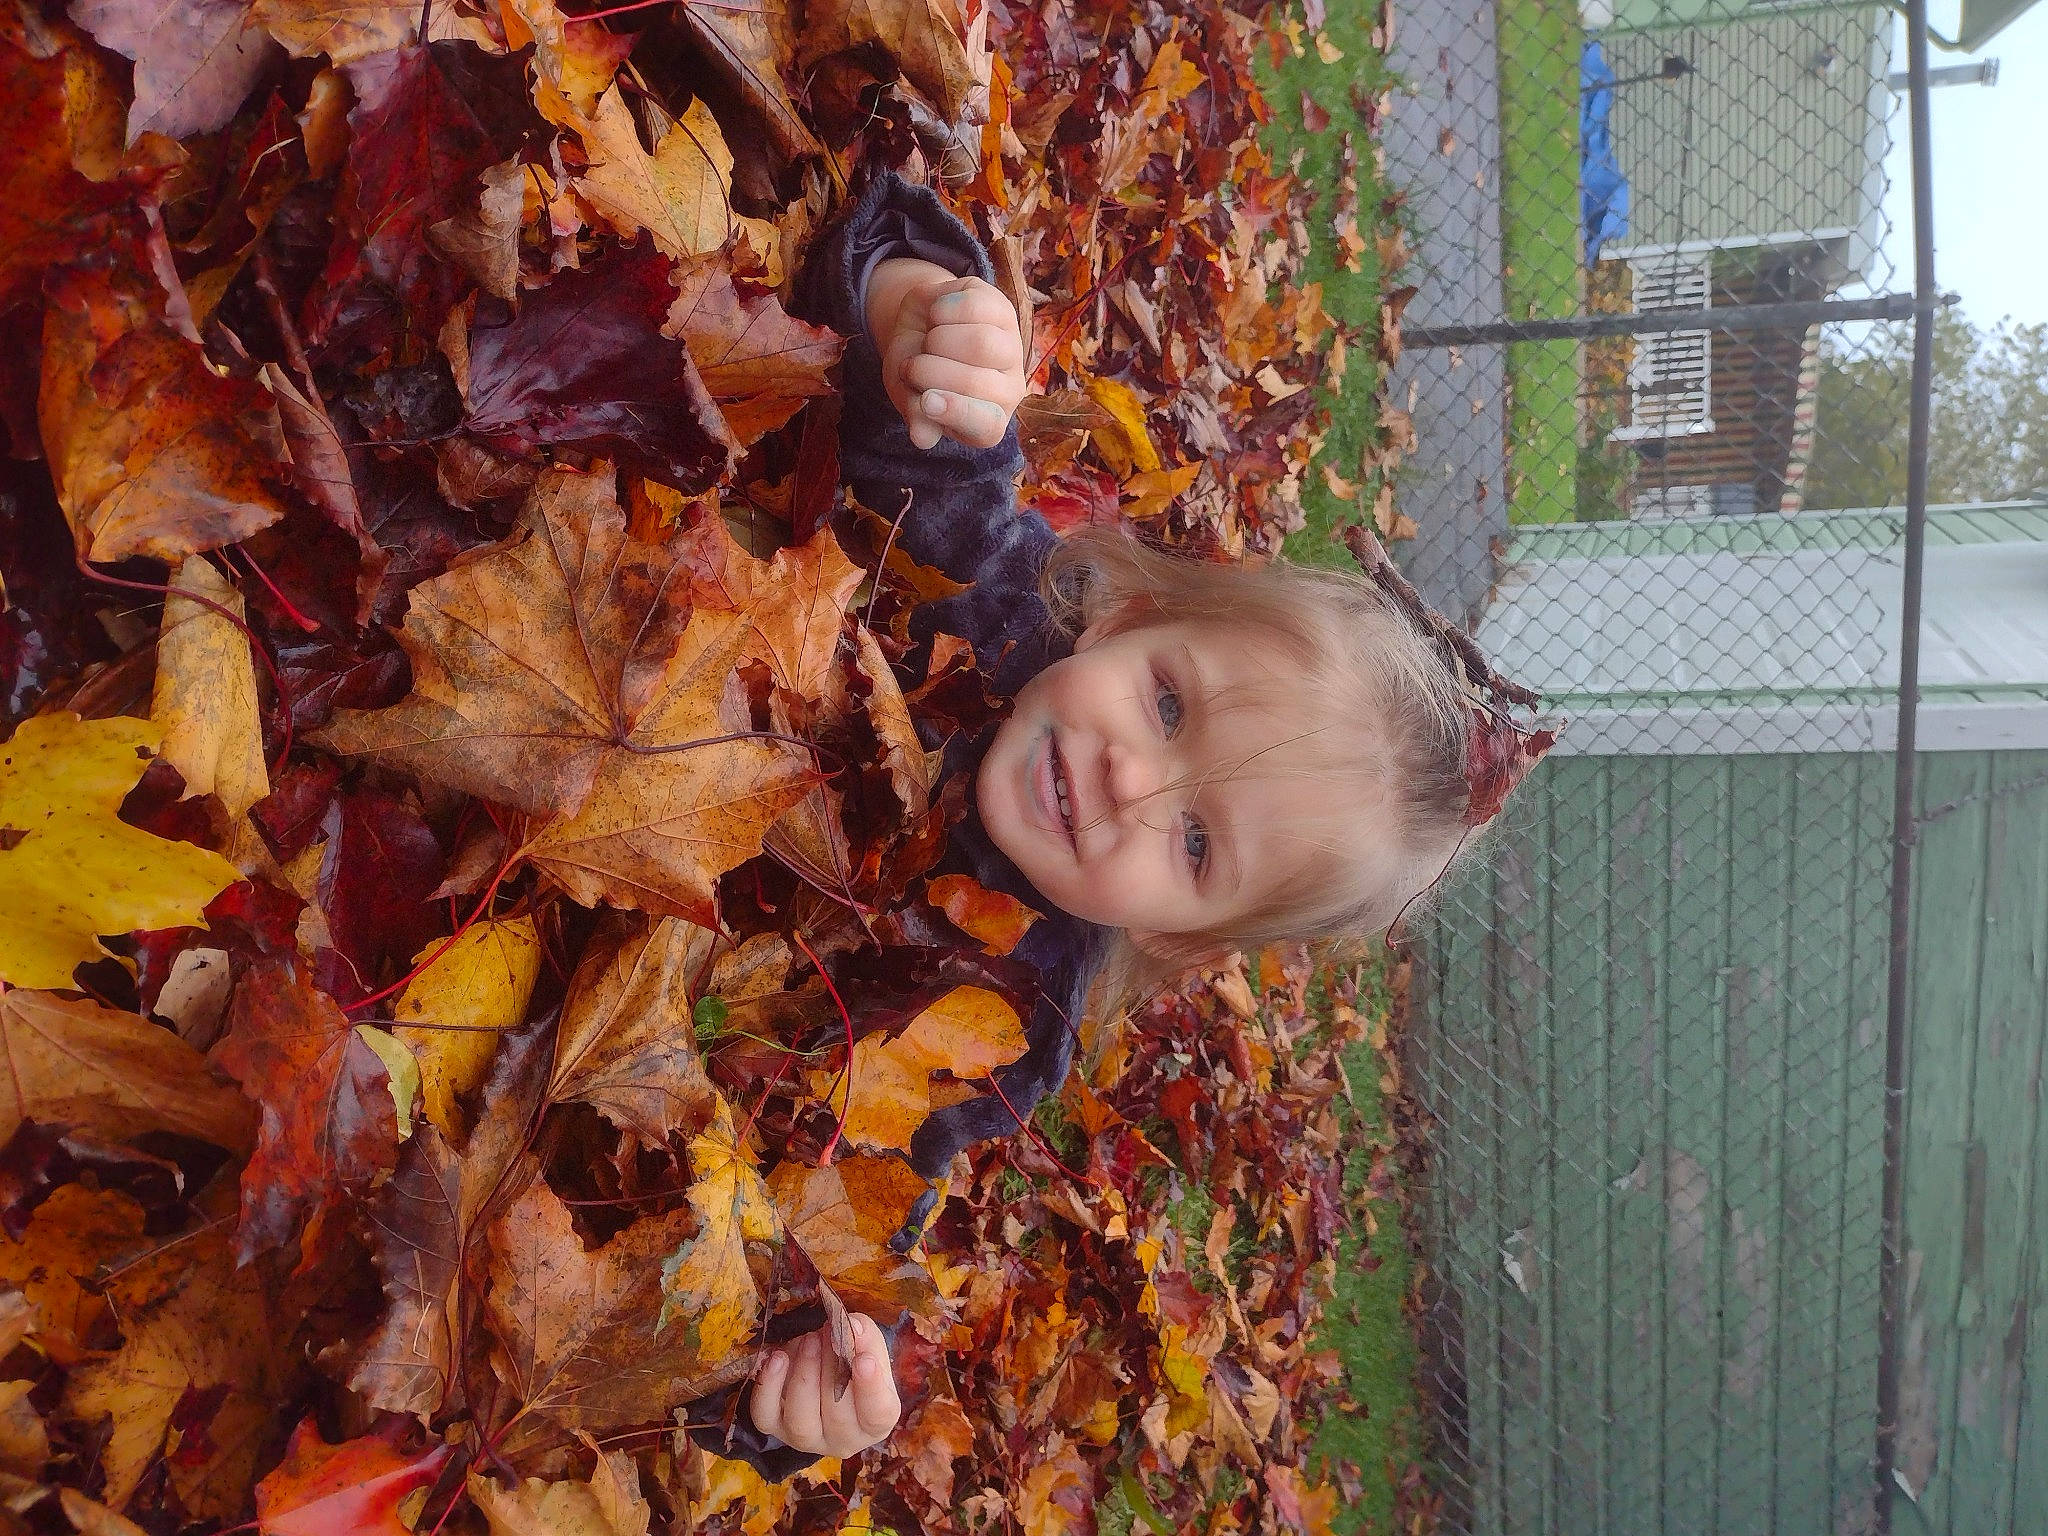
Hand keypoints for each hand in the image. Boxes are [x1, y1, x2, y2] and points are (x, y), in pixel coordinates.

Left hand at [749, 1315, 901, 1458]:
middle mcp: (844, 1439)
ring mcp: (807, 1438)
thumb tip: (852, 1326)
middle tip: (830, 1333)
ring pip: (800, 1421)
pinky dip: (769, 1386)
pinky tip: (777, 1358)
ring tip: (809, 1341)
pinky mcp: (776, 1428)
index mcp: (875, 1422)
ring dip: (804, 1376)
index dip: (870, 1389)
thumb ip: (865, 1336)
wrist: (826, 1373)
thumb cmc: (855, 1364)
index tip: (864, 1359)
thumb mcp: (869, 1348)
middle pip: (837, 1416)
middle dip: (832, 1368)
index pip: (877, 1414)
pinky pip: (765, 1416)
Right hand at [866, 259, 1027, 451]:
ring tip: (929, 342)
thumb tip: (922, 438)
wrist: (914, 327)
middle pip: (976, 380)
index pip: (987, 425)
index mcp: (987, 423)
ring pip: (981, 342)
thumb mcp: (908, 397)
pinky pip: (975, 307)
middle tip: (913, 367)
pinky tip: (937, 316)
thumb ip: (918, 416)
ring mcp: (1011, 346)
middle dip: (929, 370)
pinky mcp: (1002, 308)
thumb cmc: (914, 372)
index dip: (958, 413)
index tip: (926, 401)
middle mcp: (1009, 389)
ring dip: (937, 339)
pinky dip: (943, 310)